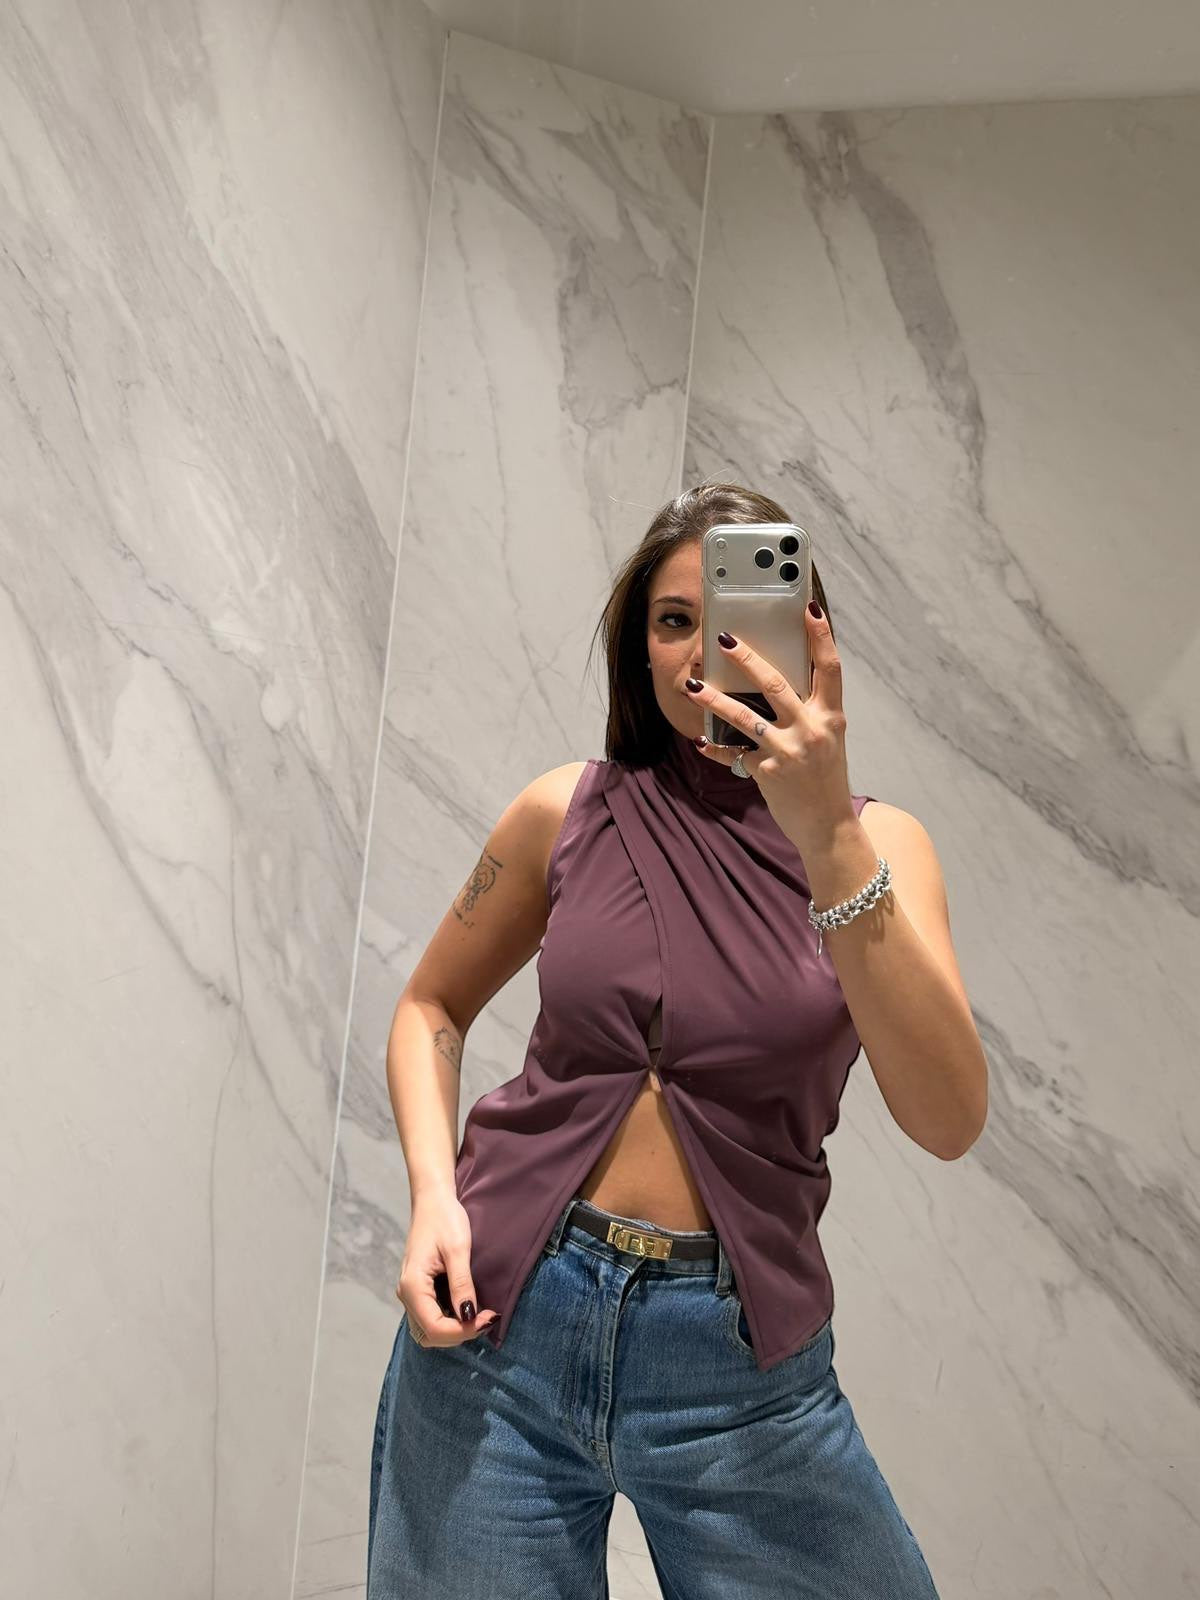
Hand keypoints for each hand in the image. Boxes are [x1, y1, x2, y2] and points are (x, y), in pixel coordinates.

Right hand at [398, 1193, 497, 1347]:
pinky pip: (430, 1317)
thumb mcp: (458, 1249)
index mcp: (413, 1285)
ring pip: (428, 1330)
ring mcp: (411, 1292)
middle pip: (429, 1335)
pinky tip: (468, 1309)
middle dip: (459, 1334)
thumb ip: (462, 1284)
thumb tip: (468, 1317)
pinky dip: (448, 1322)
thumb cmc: (445, 1218)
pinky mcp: (419, 1289)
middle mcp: (407, 1293)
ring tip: (480, 1316)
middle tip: (488, 1318)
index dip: (463, 1331)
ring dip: (453, 1331)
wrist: (432, 1199)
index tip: (489, 1318)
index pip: (435, 1327)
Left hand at [682, 602, 855, 853]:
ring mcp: (789, 751)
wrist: (827, 826)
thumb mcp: (826, 740)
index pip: (829, 668)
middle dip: (747, 659)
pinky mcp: (768, 772)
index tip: (808, 607)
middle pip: (776, 683)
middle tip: (726, 639)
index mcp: (831, 717)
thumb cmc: (824, 779)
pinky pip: (733, 753)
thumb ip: (807, 713)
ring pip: (744, 716)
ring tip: (693, 686)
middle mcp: (812, 730)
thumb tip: (774, 684)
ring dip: (714, 700)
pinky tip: (700, 743)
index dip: (821, 636)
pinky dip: (715, 748)